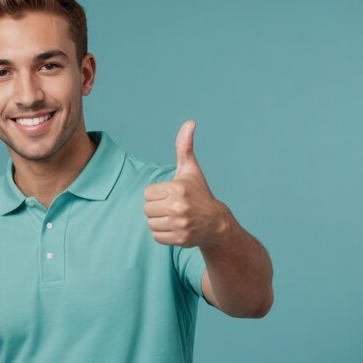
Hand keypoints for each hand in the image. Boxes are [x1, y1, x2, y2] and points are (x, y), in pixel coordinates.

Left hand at [144, 121, 227, 247]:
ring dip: (159, 221)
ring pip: (151, 223)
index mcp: (177, 189)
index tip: (171, 194)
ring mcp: (180, 225)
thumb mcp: (191, 170)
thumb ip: (185, 147)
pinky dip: (163, 234)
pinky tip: (175, 227)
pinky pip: (156, 236)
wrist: (216, 223)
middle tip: (172, 207)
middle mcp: (179, 208)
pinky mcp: (180, 239)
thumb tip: (190, 122)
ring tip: (173, 217)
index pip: (148, 193)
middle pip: (146, 209)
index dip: (157, 194)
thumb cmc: (199, 193)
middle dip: (157, 208)